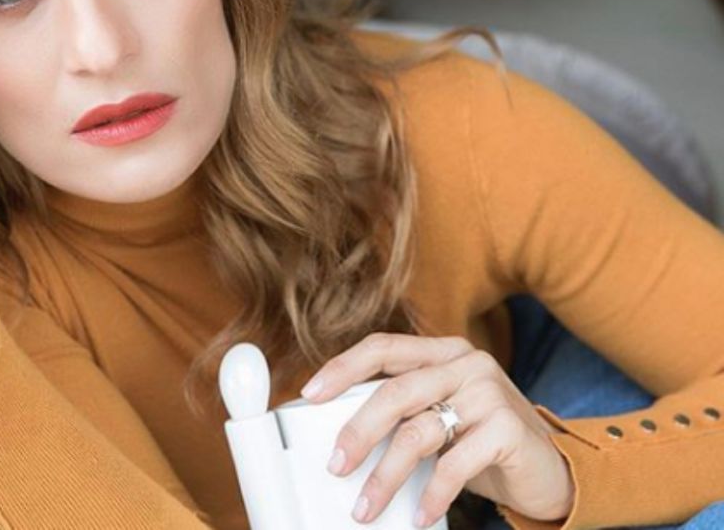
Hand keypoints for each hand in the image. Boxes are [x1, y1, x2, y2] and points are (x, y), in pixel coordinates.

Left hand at [300, 332, 574, 526]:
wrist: (550, 469)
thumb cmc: (480, 441)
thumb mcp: (441, 415)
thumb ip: (404, 410)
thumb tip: (341, 436)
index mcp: (442, 351)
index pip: (382, 348)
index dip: (342, 368)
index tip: (310, 394)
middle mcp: (465, 363)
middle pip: (394, 392)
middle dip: (357, 432)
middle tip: (335, 465)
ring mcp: (489, 392)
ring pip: (418, 432)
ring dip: (386, 476)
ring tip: (366, 506)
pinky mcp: (508, 428)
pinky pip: (454, 464)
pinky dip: (431, 494)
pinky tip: (418, 514)